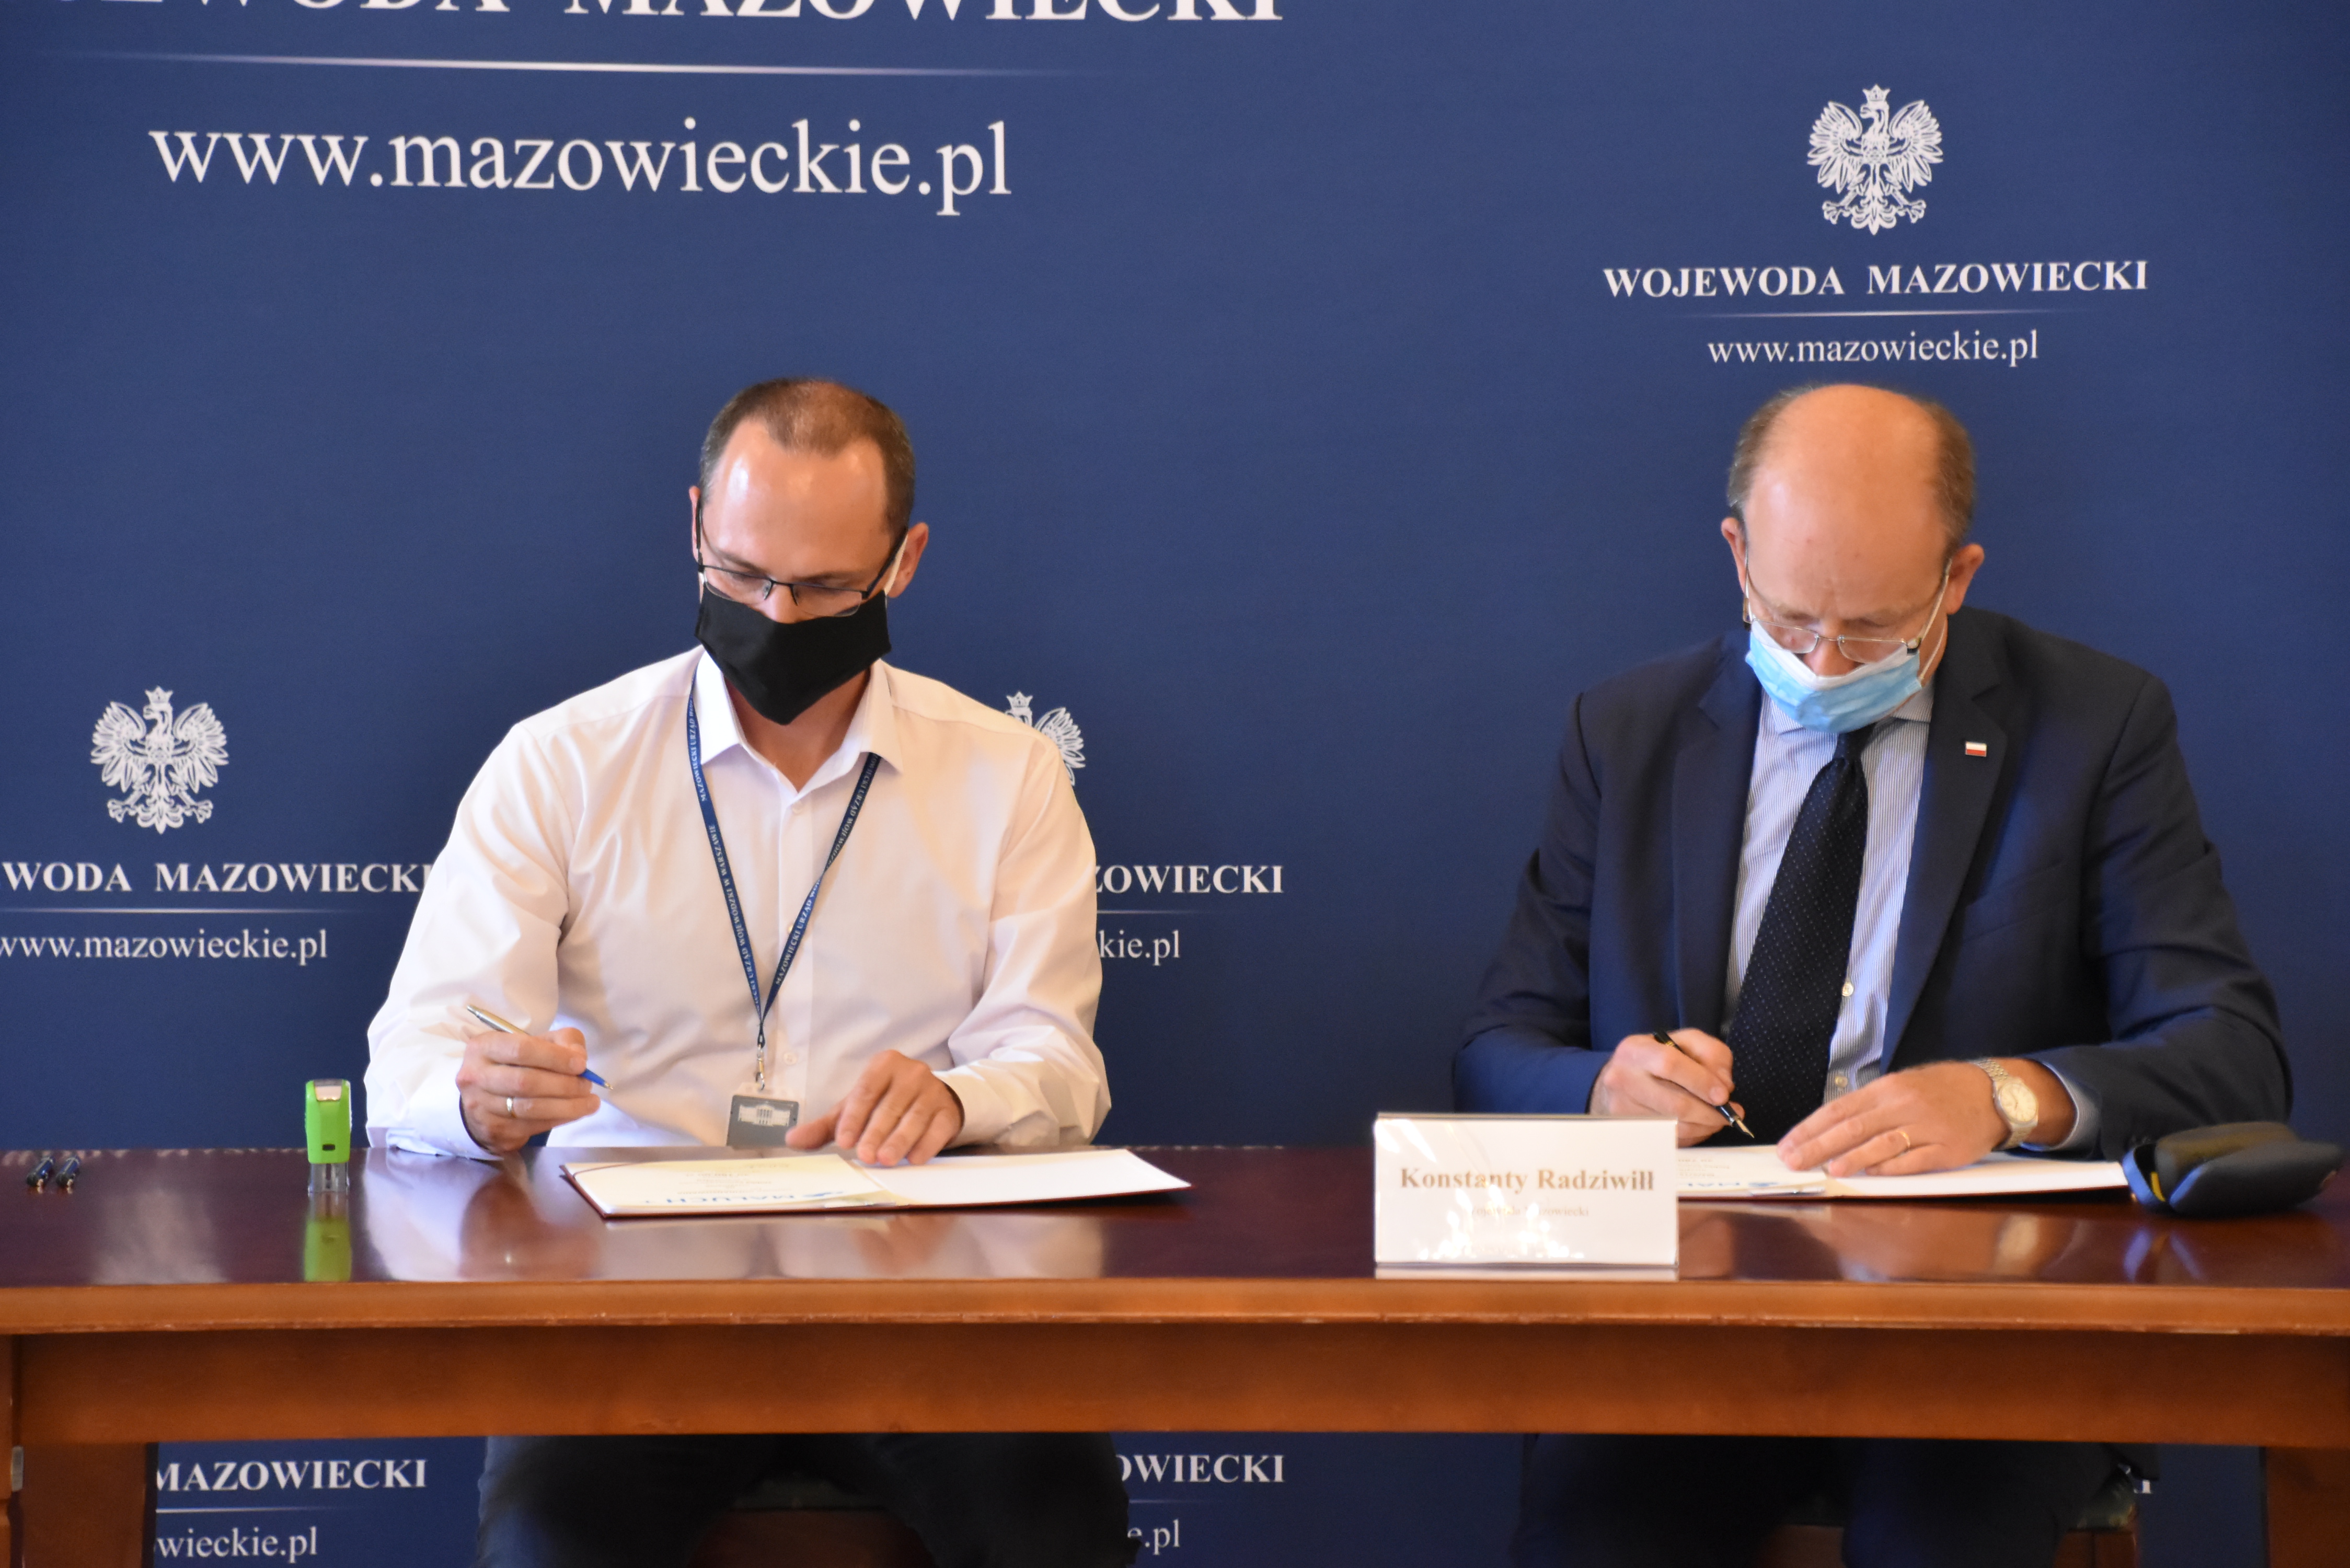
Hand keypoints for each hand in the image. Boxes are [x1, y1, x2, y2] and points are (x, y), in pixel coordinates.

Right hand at [455, 1025, 600, 1154]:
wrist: (484, 1098)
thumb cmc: (515, 1064)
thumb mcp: (535, 1042)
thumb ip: (561, 1041)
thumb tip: (578, 1057)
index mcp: (483, 1047)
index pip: (521, 1049)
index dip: (555, 1057)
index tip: (581, 1064)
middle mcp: (475, 1076)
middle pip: (526, 1082)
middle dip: (564, 1085)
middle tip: (587, 1086)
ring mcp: (480, 1107)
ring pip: (529, 1108)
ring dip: (567, 1106)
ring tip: (590, 1102)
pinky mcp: (492, 1130)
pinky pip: (531, 1126)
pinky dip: (558, 1120)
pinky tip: (575, 1113)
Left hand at [787, 1049, 964, 1166]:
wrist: (930, 1098)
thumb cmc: (886, 1102)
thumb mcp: (855, 1109)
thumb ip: (826, 1126)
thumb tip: (792, 1140)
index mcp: (883, 1065)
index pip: (865, 1091)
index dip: (854, 1117)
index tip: (844, 1141)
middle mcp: (910, 1072)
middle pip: (890, 1106)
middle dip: (876, 1132)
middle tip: (865, 1155)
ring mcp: (933, 1090)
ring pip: (914, 1117)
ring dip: (900, 1140)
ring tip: (886, 1160)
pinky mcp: (948, 1110)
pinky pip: (937, 1127)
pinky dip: (926, 1144)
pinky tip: (914, 1158)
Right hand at [1591, 1029, 1743, 1146]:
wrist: (1621, 1078)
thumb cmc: (1657, 1059)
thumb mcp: (1685, 1042)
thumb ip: (1711, 1053)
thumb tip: (1723, 1085)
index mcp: (1635, 1050)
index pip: (1669, 1065)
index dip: (1701, 1082)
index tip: (1723, 1095)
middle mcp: (1622, 1079)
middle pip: (1674, 1103)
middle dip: (1708, 1112)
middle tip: (1729, 1114)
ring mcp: (1622, 1108)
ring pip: (1674, 1127)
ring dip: (1703, 1127)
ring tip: (1717, 1120)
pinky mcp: (1627, 1131)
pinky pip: (1669, 1140)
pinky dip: (1691, 1136)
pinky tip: (1699, 1125)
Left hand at [1778, 1059, 2071, 1175]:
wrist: (1994, 1092)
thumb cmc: (1942, 1090)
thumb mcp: (1903, 1086)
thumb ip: (1870, 1107)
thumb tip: (1831, 1128)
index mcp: (1887, 1089)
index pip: (1839, 1109)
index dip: (1810, 1128)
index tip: (1788, 1145)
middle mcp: (1903, 1105)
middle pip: (1853, 1127)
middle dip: (1819, 1146)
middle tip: (1794, 1162)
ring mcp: (1926, 1127)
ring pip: (1882, 1143)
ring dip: (1853, 1158)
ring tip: (1828, 1169)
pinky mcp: (1947, 1149)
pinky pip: (1915, 1159)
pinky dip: (1891, 1168)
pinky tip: (1872, 1175)